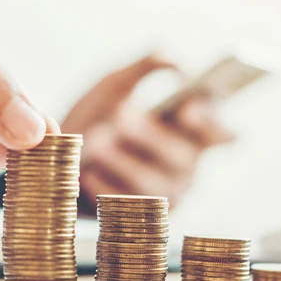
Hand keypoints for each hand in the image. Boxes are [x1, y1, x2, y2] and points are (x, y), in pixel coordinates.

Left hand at [61, 54, 233, 214]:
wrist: (58, 154)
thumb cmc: (97, 115)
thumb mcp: (116, 84)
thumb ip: (145, 68)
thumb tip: (175, 61)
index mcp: (190, 130)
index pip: (221, 131)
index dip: (210, 122)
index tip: (186, 109)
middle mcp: (186, 164)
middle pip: (184, 157)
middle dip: (151, 136)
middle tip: (121, 117)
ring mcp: (168, 194)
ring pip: (156, 184)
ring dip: (124, 163)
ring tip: (97, 145)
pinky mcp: (143, 219)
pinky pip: (130, 208)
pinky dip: (107, 187)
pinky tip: (87, 171)